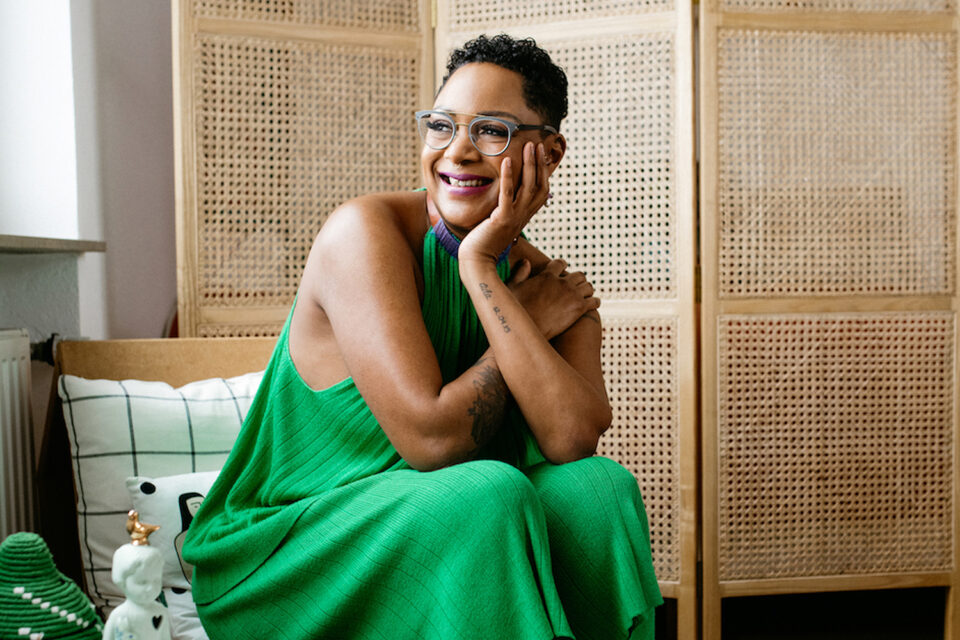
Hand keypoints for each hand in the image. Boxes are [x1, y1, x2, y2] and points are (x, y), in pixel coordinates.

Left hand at [458, 142, 549, 263]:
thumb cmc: (484, 242)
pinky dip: (508, 176)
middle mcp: (523, 216)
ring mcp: (514, 218)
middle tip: (536, 144)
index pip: (541, 191)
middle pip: (539, 186)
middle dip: (539, 163)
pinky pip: (507, 194)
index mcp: (524, 216)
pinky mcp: (501, 219)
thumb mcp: (500, 223)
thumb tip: (507, 199)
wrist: (477, 261)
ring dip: (529, 165)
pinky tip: (507, 161)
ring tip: (527, 146)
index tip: (541, 155)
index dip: (543, 172)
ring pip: (527, 187)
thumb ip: (507, 210)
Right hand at [507, 258, 598, 339]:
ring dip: (587, 290)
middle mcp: (562, 283)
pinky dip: (595, 302)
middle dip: (578, 280)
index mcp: (547, 275)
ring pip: (588, 287)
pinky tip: (592, 305)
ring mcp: (572, 295)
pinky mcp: (579, 309)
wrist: (528, 330)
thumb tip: (526, 261)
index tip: (563, 271)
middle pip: (579, 275)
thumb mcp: (512, 288)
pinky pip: (595, 301)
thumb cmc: (517, 310)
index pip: (560, 264)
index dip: (562, 266)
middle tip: (576, 287)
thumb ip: (520, 273)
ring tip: (585, 295)